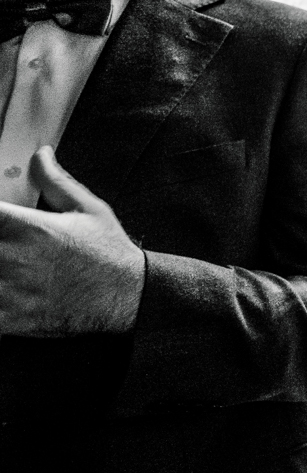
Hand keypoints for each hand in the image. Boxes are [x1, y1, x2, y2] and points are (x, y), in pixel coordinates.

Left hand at [0, 147, 144, 335]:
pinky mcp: (9, 317)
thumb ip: (54, 180)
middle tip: (8, 246)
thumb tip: (40, 155)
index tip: (0, 217)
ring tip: (9, 266)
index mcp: (25, 226)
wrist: (129, 295)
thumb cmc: (109, 254)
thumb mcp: (88, 208)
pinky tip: (7, 290)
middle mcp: (11, 256)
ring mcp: (7, 289)